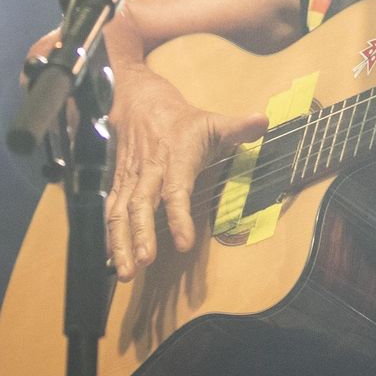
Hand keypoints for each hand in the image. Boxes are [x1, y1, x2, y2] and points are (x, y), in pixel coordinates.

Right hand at [104, 66, 266, 280]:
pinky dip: (109, 235)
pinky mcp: (118, 184)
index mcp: (175, 158)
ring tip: (125, 272)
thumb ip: (238, 128)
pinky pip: (110, 210)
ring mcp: (130, 178)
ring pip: (119, 212)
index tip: (185, 244)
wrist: (141, 103)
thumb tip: (265, 121)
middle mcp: (149, 171)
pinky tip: (111, 259)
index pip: (176, 190)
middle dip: (141, 234)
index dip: (179, 217)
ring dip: (120, 243)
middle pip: (141, 205)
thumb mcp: (213, 122)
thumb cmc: (184, 121)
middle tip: (144, 261)